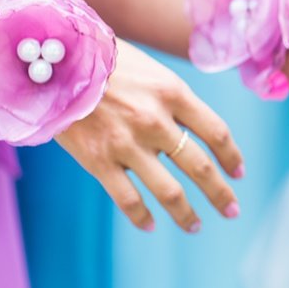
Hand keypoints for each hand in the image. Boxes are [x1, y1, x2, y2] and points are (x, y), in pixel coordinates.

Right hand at [56, 40, 243, 232]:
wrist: (50, 62)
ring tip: (195, 226)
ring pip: (169, 192)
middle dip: (220, 192)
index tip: (238, 172)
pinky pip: (128, 199)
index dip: (231, 156)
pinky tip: (151, 224)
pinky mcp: (99, 161)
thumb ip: (172, 99)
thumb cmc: (102, 60)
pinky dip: (142, 217)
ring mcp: (128, 144)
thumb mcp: (149, 69)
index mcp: (173, 93)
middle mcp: (156, 121)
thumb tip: (192, 128)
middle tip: (232, 210)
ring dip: (187, 214)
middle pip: (200, 166)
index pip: (217, 132)